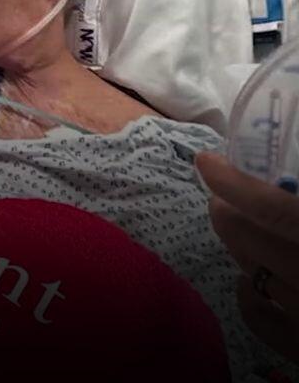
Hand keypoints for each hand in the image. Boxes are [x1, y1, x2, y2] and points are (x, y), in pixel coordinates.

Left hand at [196, 152, 298, 363]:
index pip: (276, 212)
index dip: (237, 185)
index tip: (210, 164)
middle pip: (255, 242)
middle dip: (230, 213)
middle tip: (224, 195)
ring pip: (256, 276)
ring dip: (239, 247)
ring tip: (237, 225)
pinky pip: (263, 321)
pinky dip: (249, 295)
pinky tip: (250, 277)